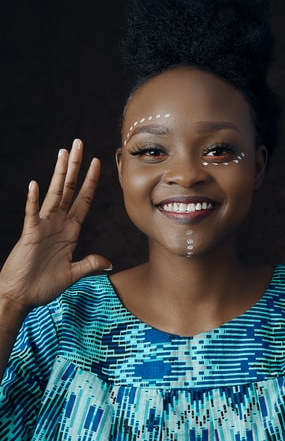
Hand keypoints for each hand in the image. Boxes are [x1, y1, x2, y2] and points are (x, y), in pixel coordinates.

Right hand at [0, 139, 111, 313]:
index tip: (97, 163)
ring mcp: (43, 227)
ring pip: (54, 195)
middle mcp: (58, 224)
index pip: (83, 200)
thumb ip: (89, 265)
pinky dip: (33, 201)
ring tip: (63, 153)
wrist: (20, 296)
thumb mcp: (72, 274)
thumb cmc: (43, 285)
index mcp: (70, 231)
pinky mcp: (30, 235)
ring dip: (59, 174)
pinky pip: (32, 215)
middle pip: (69, 190)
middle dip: (75, 167)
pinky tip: (35, 185)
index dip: (91, 182)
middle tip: (79, 144)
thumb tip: (108, 261)